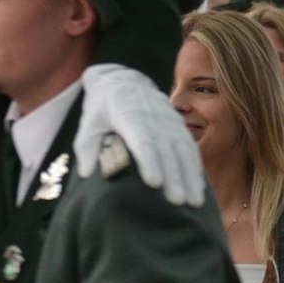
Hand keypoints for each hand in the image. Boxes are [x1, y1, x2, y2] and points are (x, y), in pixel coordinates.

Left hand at [74, 63, 205, 205]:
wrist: (123, 79)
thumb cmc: (102, 107)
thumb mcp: (89, 122)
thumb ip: (86, 146)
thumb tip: (85, 173)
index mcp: (128, 115)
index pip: (142, 140)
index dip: (149, 161)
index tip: (154, 183)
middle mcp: (153, 117)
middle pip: (166, 149)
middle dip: (173, 176)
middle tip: (177, 202)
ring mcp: (169, 120)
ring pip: (183, 149)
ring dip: (189, 176)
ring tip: (193, 202)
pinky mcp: (178, 124)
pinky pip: (190, 147)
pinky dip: (195, 167)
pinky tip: (197, 188)